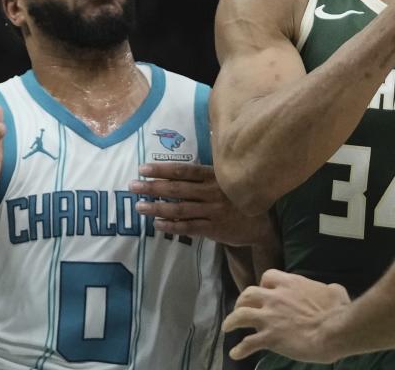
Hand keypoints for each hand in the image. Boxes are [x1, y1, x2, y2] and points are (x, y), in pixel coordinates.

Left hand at [131, 162, 273, 246]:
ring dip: (157, 207)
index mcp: (215, 176)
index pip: (184, 170)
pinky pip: (187, 227)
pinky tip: (157, 223)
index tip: (143, 169)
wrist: (261, 223)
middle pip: (177, 189)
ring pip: (179, 209)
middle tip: (133, 186)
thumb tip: (177, 166)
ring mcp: (213, 211)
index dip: (162, 169)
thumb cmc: (239, 196)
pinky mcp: (213, 228)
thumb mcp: (227, 179)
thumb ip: (205, 174)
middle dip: (153, 187)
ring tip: (139, 206)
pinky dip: (171, 225)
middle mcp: (213, 192)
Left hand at [223, 269, 350, 361]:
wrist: (333, 331)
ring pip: (241, 315)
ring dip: (231, 321)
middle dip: (242, 301)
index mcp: (290, 284)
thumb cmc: (337, 310)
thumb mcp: (335, 292)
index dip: (264, 285)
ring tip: (227, 327)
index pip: (268, 277)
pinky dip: (240, 349)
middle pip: (248, 294)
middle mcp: (275, 297)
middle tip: (242, 308)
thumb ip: (327, 290)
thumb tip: (332, 291)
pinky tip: (235, 354)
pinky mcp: (269, 338)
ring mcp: (270, 318)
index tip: (265, 292)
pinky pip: (248, 343)